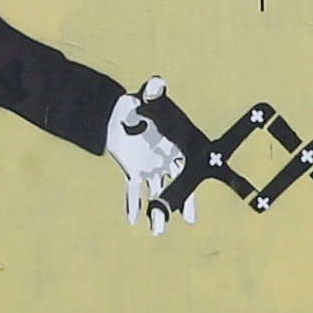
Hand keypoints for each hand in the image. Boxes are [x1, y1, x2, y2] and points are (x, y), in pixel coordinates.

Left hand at [109, 78, 201, 231]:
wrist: (117, 111)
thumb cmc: (138, 103)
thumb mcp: (146, 97)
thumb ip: (153, 91)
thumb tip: (156, 82)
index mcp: (176, 150)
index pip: (189, 173)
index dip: (191, 192)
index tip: (194, 211)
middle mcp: (167, 163)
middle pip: (176, 189)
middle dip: (181, 206)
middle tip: (186, 221)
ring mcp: (150, 170)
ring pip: (156, 195)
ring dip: (156, 211)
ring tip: (157, 230)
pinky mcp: (133, 171)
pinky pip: (133, 191)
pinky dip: (132, 203)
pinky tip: (132, 219)